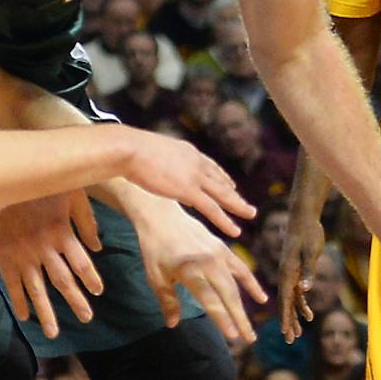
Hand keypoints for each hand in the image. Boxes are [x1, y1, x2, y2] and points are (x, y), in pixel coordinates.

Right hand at [0, 191, 104, 339]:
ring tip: (53, 333)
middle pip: (63, 281)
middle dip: (75, 302)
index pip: (81, 263)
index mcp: (61, 233)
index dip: (91, 279)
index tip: (97, 291)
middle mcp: (44, 249)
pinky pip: (12, 284)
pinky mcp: (5, 257)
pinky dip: (19, 301)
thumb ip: (85, 221)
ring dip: (46, 313)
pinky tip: (25, 317)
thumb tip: (98, 248)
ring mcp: (23, 256)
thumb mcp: (71, 193)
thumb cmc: (40, 184)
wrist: (2, 180)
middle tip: (86, 318)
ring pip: (37, 289)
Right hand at [114, 129, 255, 237]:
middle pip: (220, 181)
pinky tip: (235, 230)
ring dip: (238, 206)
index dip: (222, 177)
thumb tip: (152, 165)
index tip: (230, 185)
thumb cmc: (129, 149)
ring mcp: (194, 176)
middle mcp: (196, 162)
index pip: (210, 166)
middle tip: (246, 204)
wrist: (129, 149)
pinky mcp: (189, 190)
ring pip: (222, 195)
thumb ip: (159, 160)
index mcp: (188, 151)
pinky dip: (225, 220)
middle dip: (234, 194)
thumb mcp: (150, 151)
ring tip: (251, 214)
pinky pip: (212, 208)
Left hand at [122, 200, 266, 341]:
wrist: (162, 216)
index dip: (222, 318)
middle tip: (248, 340)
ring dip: (245, 307)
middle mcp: (207, 262)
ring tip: (251, 329)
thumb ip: (167, 301)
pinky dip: (251, 284)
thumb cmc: (155, 249)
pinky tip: (261, 299)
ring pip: (236, 285)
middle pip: (228, 295)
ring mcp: (218, 254)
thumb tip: (173, 324)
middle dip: (239, 319)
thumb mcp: (155, 276)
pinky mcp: (223, 248)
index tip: (233, 336)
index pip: (210, 299)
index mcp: (189, 270)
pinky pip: (241, 269)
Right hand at [275, 213, 326, 343]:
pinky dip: (301, 304)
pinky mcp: (296, 270)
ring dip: (294, 317)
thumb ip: (309, 271)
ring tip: (298, 334)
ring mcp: (290, 273)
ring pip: (291, 300)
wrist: (303, 216)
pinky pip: (297, 292)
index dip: (286, 318)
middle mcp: (286, 275)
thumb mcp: (311, 252)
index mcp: (288, 273)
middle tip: (290, 341)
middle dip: (288, 323)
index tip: (286, 333)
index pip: (286, 300)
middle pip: (286, 303)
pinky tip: (308, 315)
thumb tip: (305, 289)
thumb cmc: (309, 232)